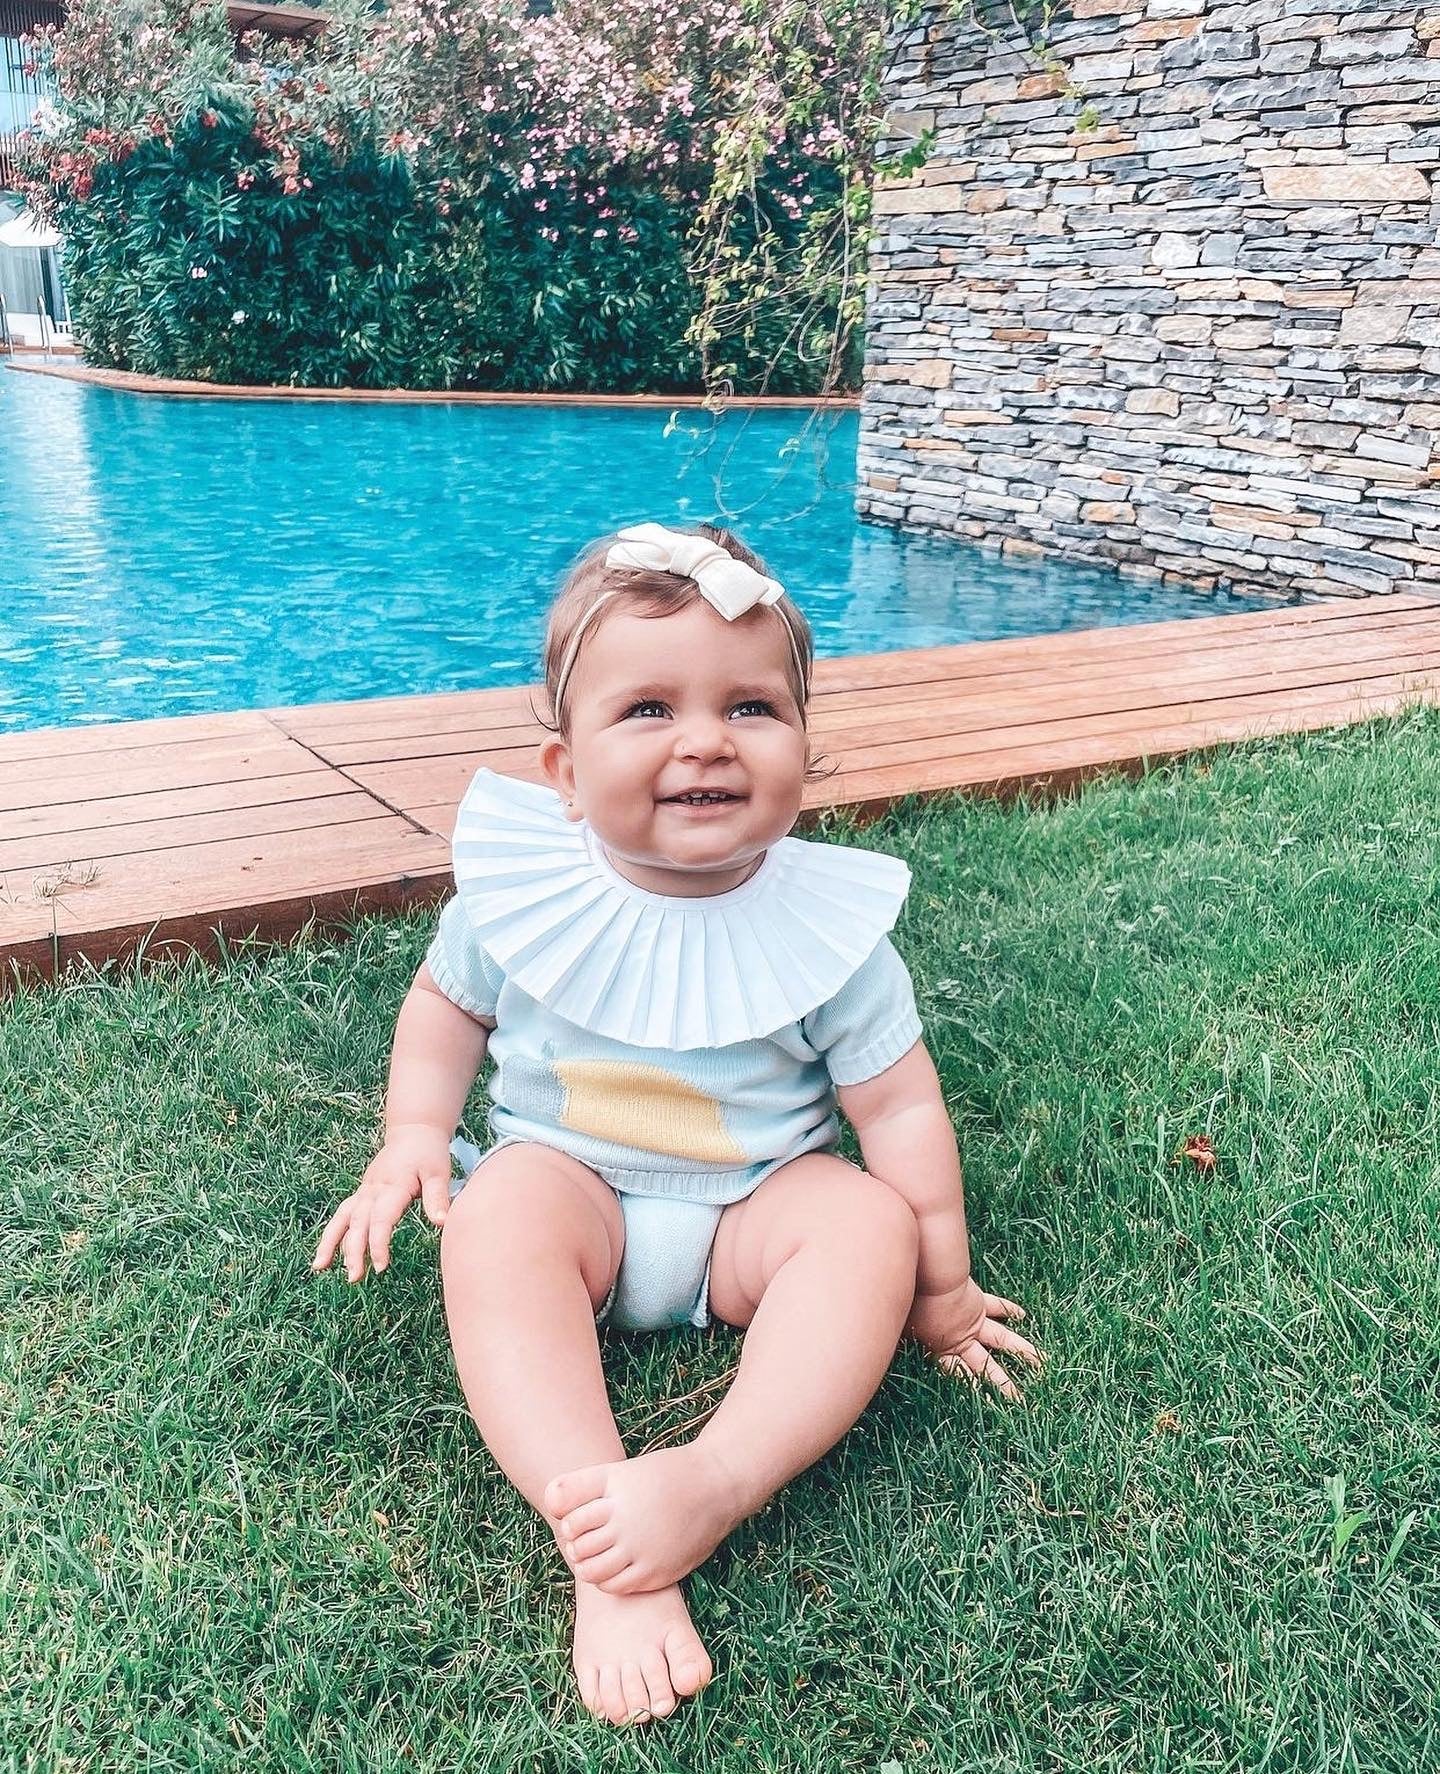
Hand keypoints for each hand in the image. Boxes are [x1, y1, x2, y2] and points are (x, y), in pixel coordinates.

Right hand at [311, 1125, 454, 1283]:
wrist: (414, 1132)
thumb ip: (438, 1198)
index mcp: (393, 1186)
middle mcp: (373, 1190)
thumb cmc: (429, 1154)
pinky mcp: (362, 1193)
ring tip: (319, 1267)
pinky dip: (332, 1234)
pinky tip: (325, 1254)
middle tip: (354, 1278)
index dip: (378, 1243)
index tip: (381, 1266)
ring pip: (342, 1217)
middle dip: (353, 1251)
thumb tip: (442, 1223)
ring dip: (331, 1242)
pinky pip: (342, 1214)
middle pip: (358, 1223)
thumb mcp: (439, 1173)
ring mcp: (365, 1191)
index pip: (381, 1219)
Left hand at [906, 1276, 1040, 1400]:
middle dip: (1004, 1384)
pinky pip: (996, 1306)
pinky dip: (1009, 1310)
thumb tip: (876, 1354)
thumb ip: (895, 1339)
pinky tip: (1022, 1316)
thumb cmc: (908, 1300)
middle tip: (1021, 1400)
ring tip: (1041, 1363)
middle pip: (987, 1367)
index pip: (961, 1377)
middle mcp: (962, 1340)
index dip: (975, 1392)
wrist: (927, 1274)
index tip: (990, 1408)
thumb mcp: (899, 1327)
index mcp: (944, 1349)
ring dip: (1022, 1351)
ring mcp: (974, 1321)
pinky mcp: (977, 1302)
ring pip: (1003, 1339)